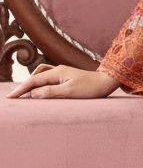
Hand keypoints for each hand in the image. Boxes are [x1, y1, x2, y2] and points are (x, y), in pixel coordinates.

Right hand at [6, 65, 120, 98]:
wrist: (106, 82)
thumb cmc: (90, 88)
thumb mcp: (69, 92)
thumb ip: (50, 92)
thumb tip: (33, 93)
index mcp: (57, 72)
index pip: (34, 81)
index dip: (21, 89)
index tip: (10, 97)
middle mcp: (58, 70)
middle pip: (35, 77)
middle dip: (23, 86)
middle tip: (13, 96)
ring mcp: (62, 73)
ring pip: (41, 76)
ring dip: (32, 83)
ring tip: (24, 93)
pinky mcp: (67, 77)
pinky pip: (48, 79)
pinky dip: (41, 83)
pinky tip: (40, 89)